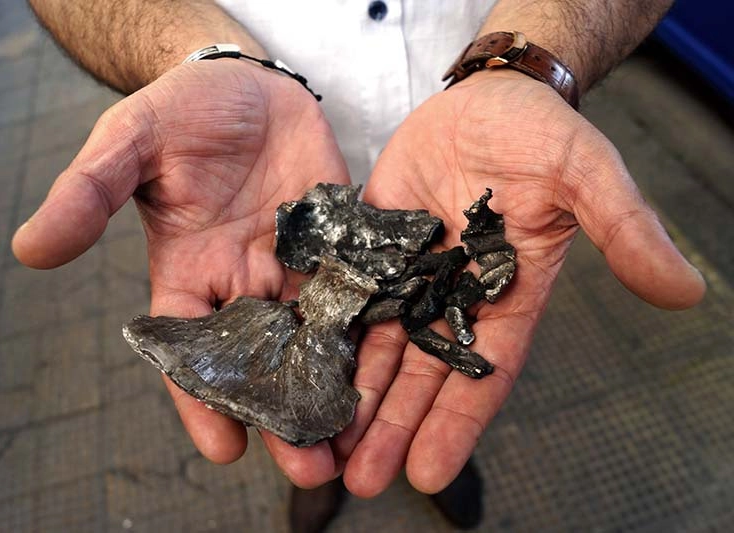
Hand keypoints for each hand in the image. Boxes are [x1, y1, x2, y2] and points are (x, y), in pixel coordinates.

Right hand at [13, 60, 350, 487]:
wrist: (245, 83)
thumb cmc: (179, 112)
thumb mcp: (127, 144)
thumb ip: (88, 194)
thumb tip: (29, 248)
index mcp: (190, 272)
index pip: (193, 349)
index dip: (204, 399)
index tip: (224, 449)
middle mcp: (245, 280)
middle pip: (265, 359)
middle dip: (285, 411)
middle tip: (312, 465)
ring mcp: (296, 262)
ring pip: (316, 336)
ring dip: (335, 385)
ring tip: (359, 437)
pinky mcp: (340, 238)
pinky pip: (358, 286)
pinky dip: (372, 324)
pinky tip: (393, 363)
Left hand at [333, 69, 705, 495]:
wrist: (489, 97)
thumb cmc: (540, 134)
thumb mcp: (587, 176)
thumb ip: (624, 229)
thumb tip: (685, 289)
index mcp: (508, 296)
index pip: (483, 372)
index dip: (456, 422)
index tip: (428, 473)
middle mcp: (456, 297)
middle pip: (422, 373)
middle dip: (392, 425)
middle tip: (358, 479)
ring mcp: (410, 275)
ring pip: (380, 345)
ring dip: (355, 394)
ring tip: (322, 445)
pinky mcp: (374, 246)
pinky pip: (349, 295)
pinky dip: (330, 332)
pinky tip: (302, 368)